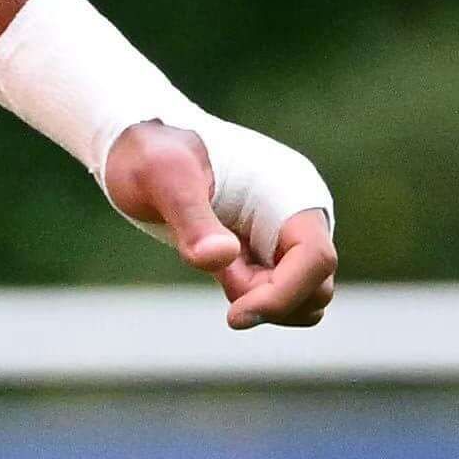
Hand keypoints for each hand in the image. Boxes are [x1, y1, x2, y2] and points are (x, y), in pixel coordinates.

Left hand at [111, 125, 343, 331]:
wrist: (140, 144)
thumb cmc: (153, 152)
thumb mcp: (163, 179)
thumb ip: (192, 220)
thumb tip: (222, 259)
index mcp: (290, 191)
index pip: (316, 259)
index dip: (283, 295)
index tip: (234, 315)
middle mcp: (299, 214)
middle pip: (317, 286)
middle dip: (271, 300)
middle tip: (220, 277)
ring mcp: (287, 234)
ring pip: (303, 297)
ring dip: (263, 302)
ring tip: (218, 267)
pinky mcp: (268, 249)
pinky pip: (279, 292)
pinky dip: (253, 298)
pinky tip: (219, 268)